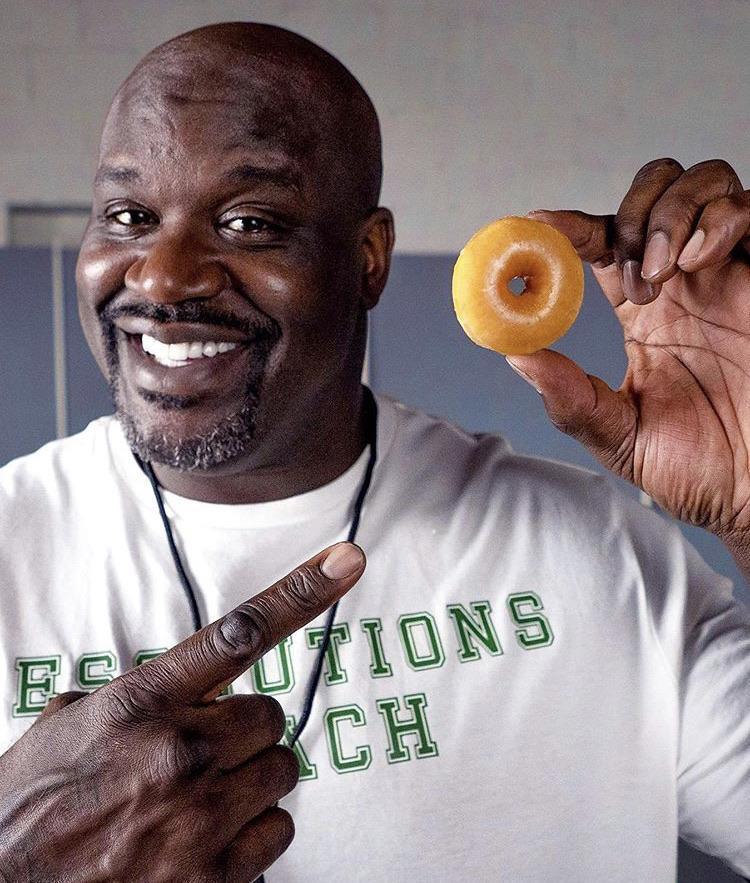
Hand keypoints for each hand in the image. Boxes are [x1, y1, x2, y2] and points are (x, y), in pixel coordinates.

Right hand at [0, 542, 364, 881]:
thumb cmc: (31, 806)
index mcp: (143, 701)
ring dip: (248, 782)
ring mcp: (199, 817)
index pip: (240, 631)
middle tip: (202, 753)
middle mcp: (180, 751)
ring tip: (194, 801)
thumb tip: (182, 683)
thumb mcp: (70, 725)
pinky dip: (252, 836)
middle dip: (244, 732)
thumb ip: (136, 694)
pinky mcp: (212, 877)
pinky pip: (278, 832)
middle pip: (271, 716)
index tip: (346, 559)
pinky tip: (204, 842)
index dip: (302, 590)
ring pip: (280, 772)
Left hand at [506, 158, 749, 543]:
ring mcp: (730, 276)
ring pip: (703, 185)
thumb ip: (569, 398)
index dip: (570, 227)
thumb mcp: (617, 435)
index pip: (602, 245)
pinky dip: (716, 219)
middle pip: (655, 194)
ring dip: (668, 214)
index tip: (537, 226)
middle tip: (628, 272)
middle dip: (632, 213)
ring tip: (660, 272)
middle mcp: (686, 285)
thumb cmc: (697, 470)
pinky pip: (749, 211)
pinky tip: (696, 261)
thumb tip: (515, 356)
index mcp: (644, 315)